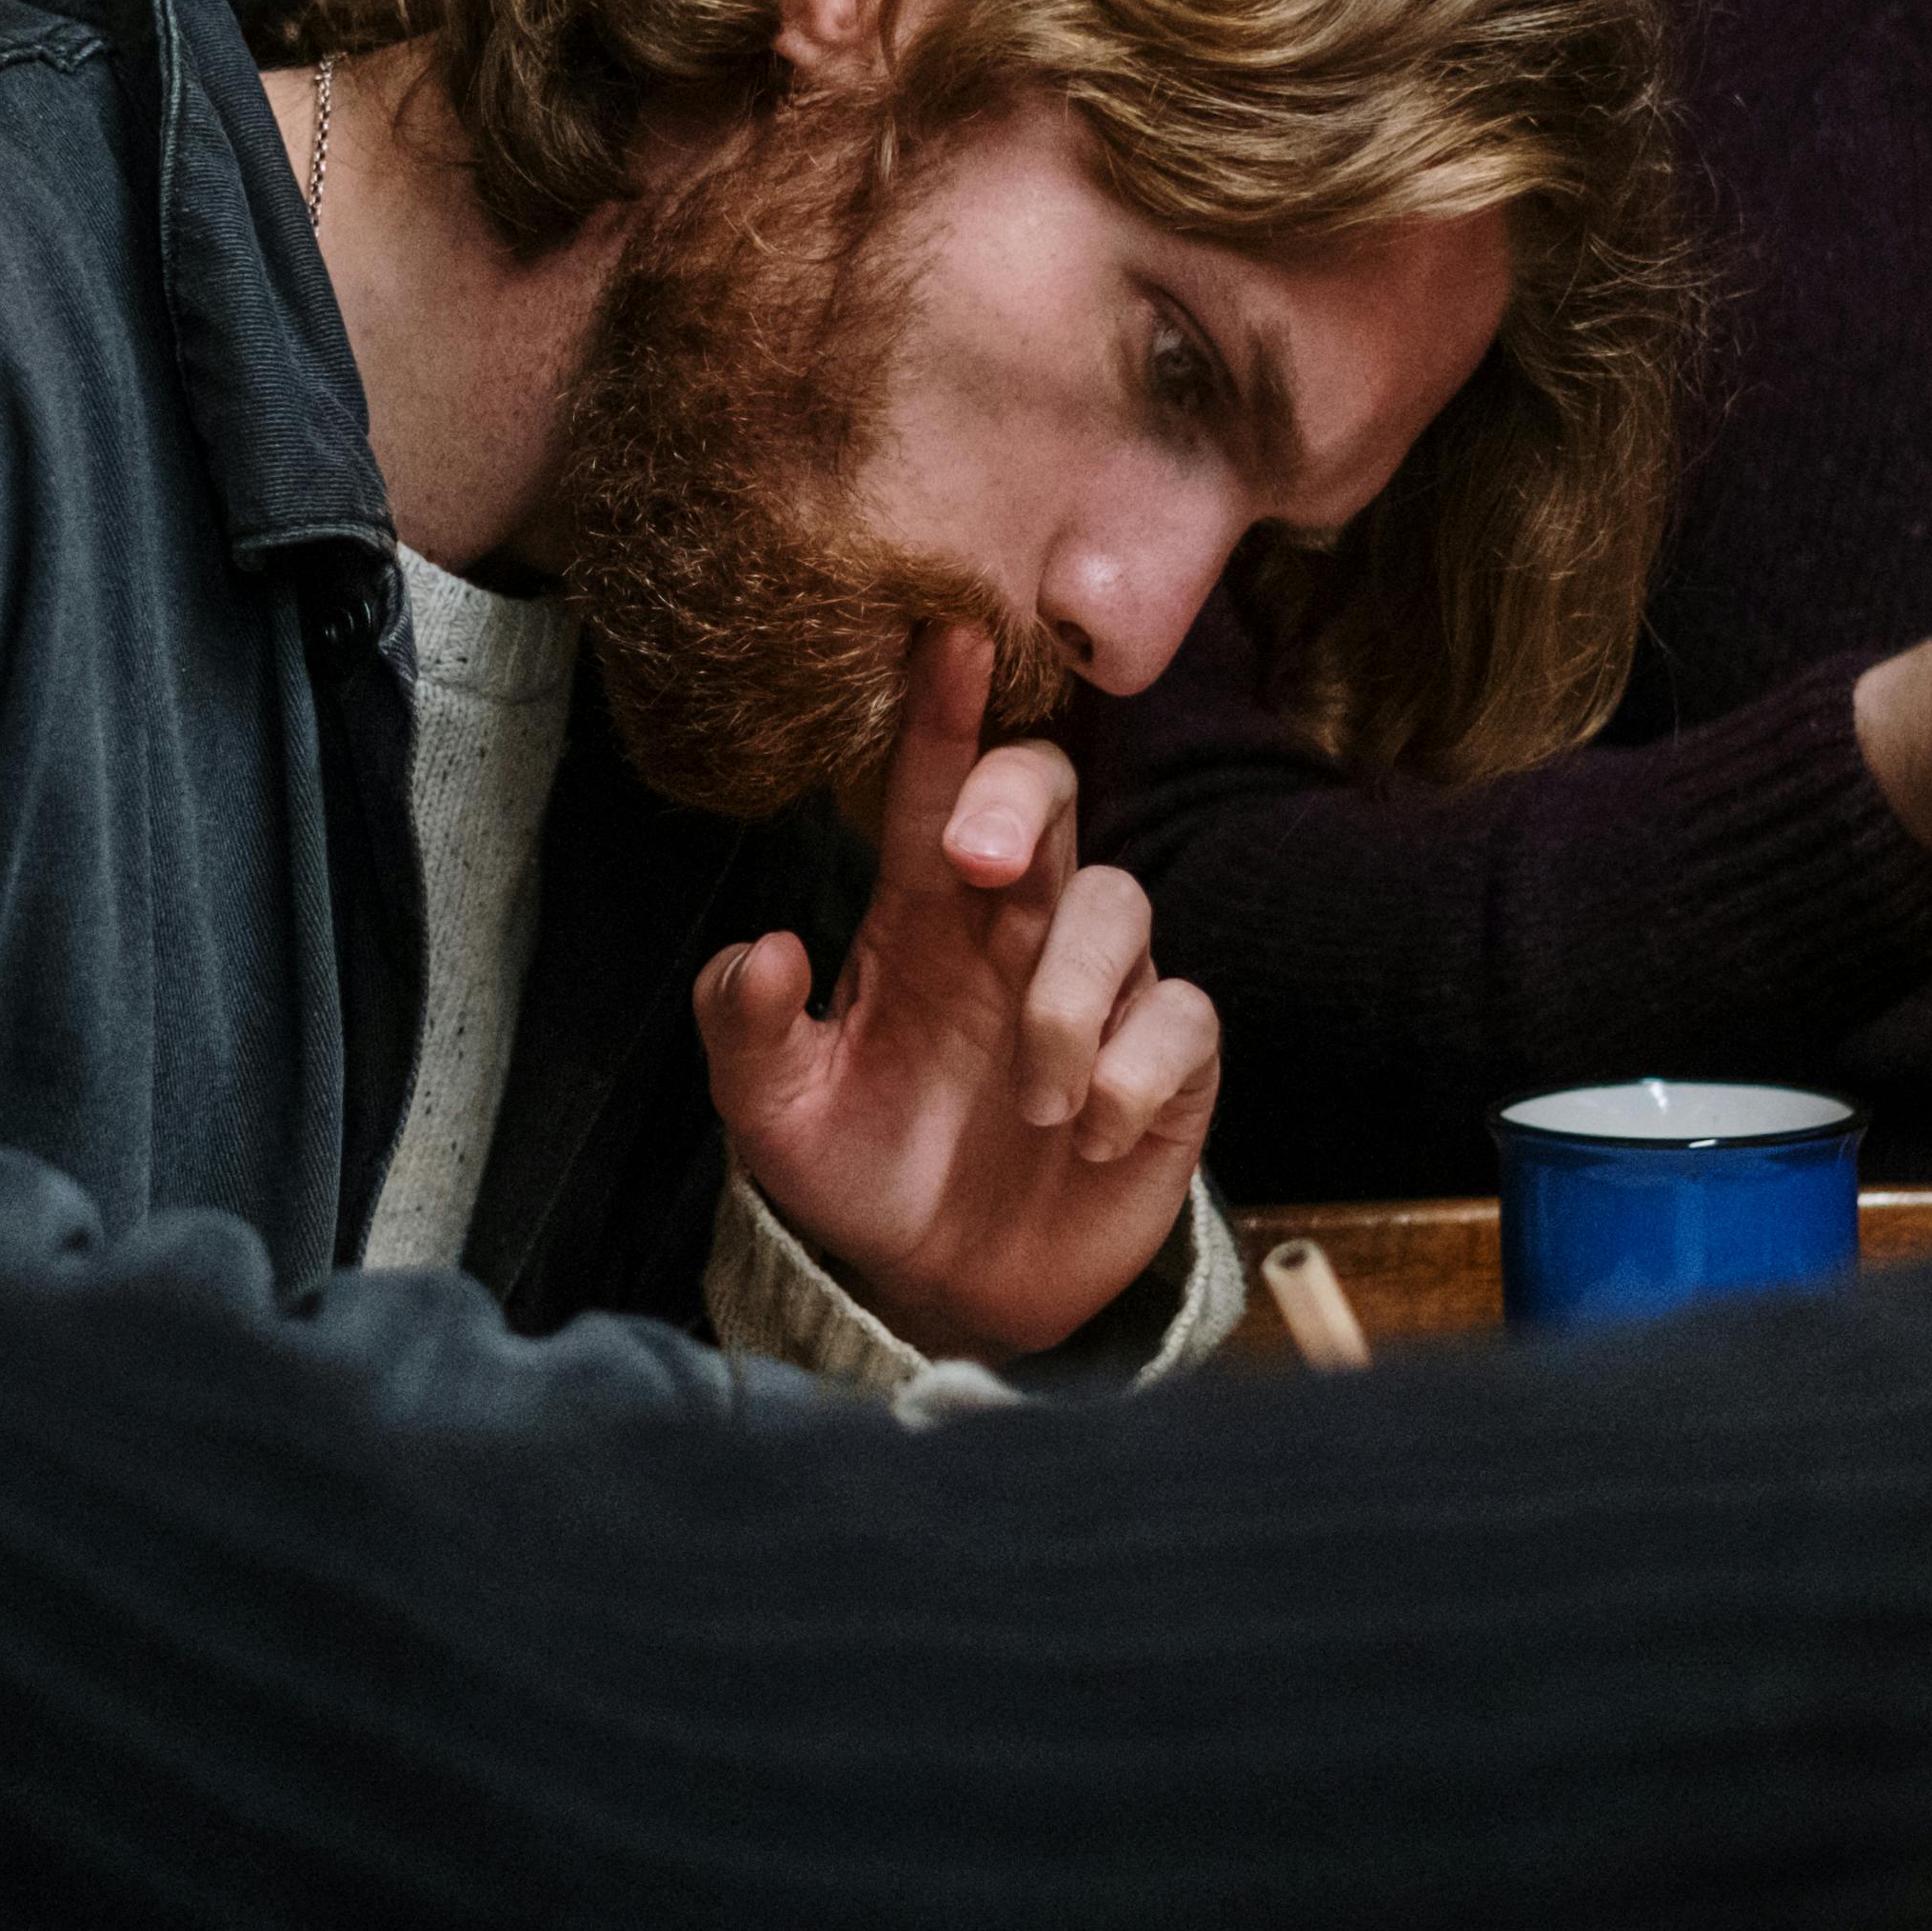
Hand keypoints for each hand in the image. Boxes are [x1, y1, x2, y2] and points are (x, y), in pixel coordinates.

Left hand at [696, 621, 1217, 1361]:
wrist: (952, 1294)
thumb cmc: (864, 1173)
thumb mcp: (775, 1113)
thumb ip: (747, 1030)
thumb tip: (760, 947)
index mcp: (922, 919)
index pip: (935, 793)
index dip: (945, 715)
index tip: (945, 636)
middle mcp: (1017, 930)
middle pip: (1048, 798)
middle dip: (1018, 799)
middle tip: (977, 861)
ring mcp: (1100, 991)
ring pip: (1123, 905)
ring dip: (1071, 999)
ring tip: (1035, 1100)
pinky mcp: (1167, 1063)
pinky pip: (1184, 1018)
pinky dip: (1137, 1069)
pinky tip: (1091, 1131)